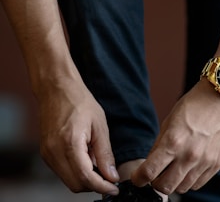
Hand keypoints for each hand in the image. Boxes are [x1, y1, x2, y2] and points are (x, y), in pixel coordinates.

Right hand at [37, 76, 119, 194]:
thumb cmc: (80, 102)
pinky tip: (87, 157)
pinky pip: (62, 170)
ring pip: (68, 180)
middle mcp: (54, 152)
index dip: (102, 187)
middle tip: (110, 178)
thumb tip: (112, 176)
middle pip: (75, 185)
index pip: (86, 178)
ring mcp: (47, 153)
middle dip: (94, 185)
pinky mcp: (45, 152)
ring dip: (85, 179)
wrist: (57, 89)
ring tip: (99, 163)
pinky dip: (76, 170)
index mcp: (69, 143)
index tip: (114, 188)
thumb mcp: (99, 125)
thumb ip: (105, 153)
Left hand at [131, 79, 219, 194]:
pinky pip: (198, 183)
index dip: (138, 178)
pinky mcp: (216, 164)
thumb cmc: (195, 104)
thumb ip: (160, 143)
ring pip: (182, 188)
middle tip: (155, 174)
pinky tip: (187, 168)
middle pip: (165, 187)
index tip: (138, 178)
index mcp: (173, 141)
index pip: (149, 172)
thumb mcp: (170, 120)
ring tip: (173, 169)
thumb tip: (151, 161)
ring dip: (173, 182)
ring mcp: (204, 162)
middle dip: (155, 183)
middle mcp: (189, 156)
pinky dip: (189, 180)